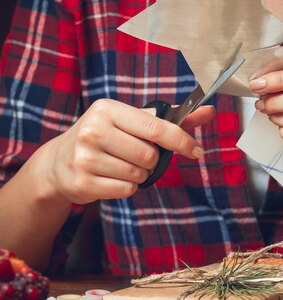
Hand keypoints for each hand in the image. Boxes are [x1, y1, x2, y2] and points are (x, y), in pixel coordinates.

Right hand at [38, 99, 213, 204]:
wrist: (58, 163)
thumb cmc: (105, 137)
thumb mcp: (132, 121)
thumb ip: (171, 119)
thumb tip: (208, 110)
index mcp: (108, 109)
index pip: (157, 128)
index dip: (182, 141)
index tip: (196, 150)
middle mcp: (93, 130)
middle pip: (150, 155)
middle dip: (151, 160)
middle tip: (134, 155)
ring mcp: (84, 158)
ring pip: (139, 174)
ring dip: (139, 174)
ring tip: (119, 165)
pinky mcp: (82, 183)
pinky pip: (127, 190)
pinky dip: (127, 187)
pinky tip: (110, 177)